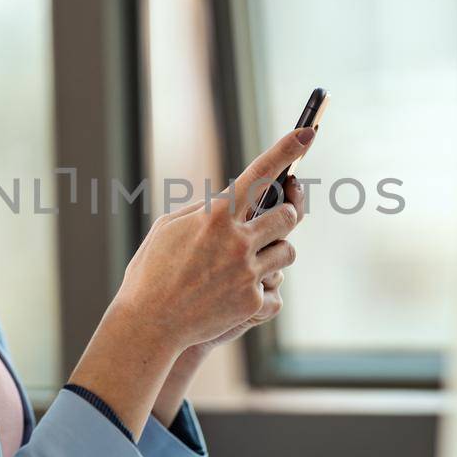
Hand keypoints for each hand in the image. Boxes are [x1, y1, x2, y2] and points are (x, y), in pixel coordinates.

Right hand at [113, 127, 313, 351]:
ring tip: (247, 264)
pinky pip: (276, 291)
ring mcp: (248, 273)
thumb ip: (204, 209)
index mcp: (216, 215)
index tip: (308, 132)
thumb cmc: (152, 271)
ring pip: (288, 253)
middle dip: (285, 216)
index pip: (260, 173)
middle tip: (272, 223)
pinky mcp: (253, 303)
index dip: (287, 150)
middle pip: (289, 217)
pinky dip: (261, 292)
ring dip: (275, 254)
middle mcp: (237, 240)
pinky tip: (234, 298)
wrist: (149, 324)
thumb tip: (232, 198)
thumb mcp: (169, 227)